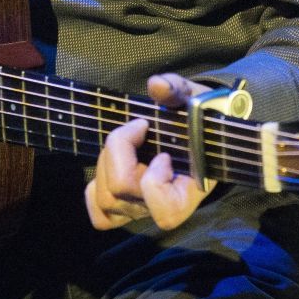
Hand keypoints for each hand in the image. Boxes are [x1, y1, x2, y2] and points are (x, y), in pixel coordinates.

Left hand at [84, 73, 212, 231]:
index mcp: (190, 191)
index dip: (155, 180)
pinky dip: (96, 189)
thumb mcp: (196, 99)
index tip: (164, 153)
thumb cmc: (201, 119)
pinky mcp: (123, 207)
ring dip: (106, 161)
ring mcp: (140, 209)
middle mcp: (163, 207)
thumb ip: (179, 90)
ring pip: (106, 199)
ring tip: (126, 142)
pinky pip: (99, 213)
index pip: (165, 210)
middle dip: (119, 150)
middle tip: (138, 128)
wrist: (202, 133)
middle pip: (121, 192)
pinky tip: (111, 165)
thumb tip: (156, 85)